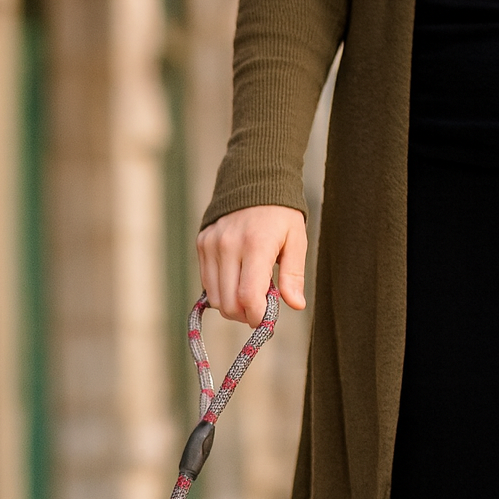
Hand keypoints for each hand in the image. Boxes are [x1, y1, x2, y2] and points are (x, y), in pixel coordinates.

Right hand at [197, 205, 306, 328]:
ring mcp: (211, 245)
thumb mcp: (296, 240)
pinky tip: (235, 282)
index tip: (265, 319)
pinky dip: (221, 292)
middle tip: (258, 309)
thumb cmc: (280, 214)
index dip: (256, 316)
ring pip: (215, 299)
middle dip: (244, 315)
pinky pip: (207, 284)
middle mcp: (229, 245)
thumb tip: (295, 305)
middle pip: (229, 304)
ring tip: (248, 295)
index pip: (248, 297)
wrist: (254, 179)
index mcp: (256, 245)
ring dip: (231, 307)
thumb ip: (294, 275)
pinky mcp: (202, 244)